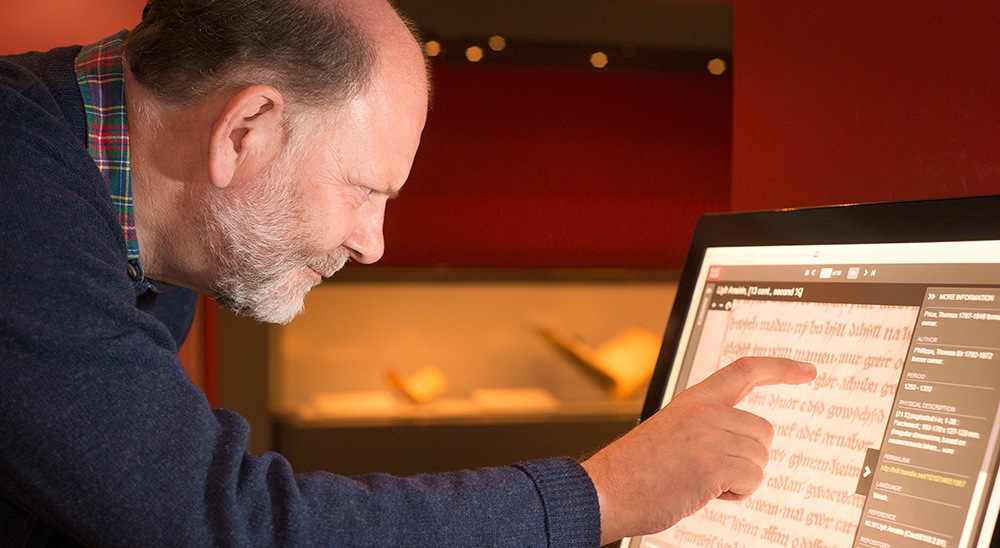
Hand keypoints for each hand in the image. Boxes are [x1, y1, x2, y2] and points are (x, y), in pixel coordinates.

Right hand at [581, 356, 816, 544]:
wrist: (606, 489)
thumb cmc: (637, 470)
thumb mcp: (673, 431)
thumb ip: (708, 425)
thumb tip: (750, 440)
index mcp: (694, 400)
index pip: (745, 371)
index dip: (781, 369)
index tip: (807, 371)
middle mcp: (704, 413)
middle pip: (764, 432)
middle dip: (747, 458)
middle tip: (711, 470)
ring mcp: (708, 437)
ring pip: (760, 459)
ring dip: (739, 479)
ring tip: (701, 481)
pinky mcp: (710, 465)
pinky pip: (751, 481)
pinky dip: (735, 495)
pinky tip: (703, 492)